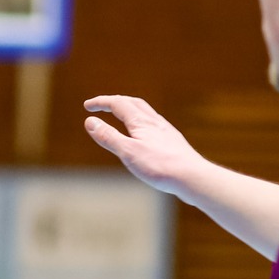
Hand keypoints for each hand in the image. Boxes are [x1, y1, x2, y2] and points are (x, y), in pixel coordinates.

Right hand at [83, 95, 208, 200]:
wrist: (192, 177)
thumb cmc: (160, 166)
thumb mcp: (127, 152)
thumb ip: (108, 136)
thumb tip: (89, 121)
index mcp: (141, 122)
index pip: (118, 104)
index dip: (101, 102)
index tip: (87, 105)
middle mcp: (154, 122)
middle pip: (133, 103)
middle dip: (115, 102)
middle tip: (102, 105)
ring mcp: (165, 131)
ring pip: (145, 113)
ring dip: (129, 109)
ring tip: (121, 115)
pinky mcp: (172, 142)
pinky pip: (153, 124)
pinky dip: (141, 122)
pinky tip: (144, 134)